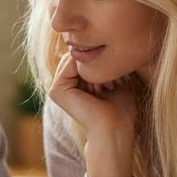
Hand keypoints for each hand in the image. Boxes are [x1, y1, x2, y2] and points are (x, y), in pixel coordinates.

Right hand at [49, 55, 138, 176]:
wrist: (115, 129)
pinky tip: (96, 88)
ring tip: (103, 88)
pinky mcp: (56, 90)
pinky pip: (70, 63)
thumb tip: (97, 47)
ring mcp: (56, 88)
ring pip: (75, 58)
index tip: (113, 82)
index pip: (83, 57)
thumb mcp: (112, 81)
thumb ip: (102, 66)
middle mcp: (62, 86)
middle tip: (109, 85)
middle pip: (78, 56)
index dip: (100, 61)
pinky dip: (87, 70)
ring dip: (93, 68)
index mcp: (73, 85)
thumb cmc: (120, 111)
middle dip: (95, 63)